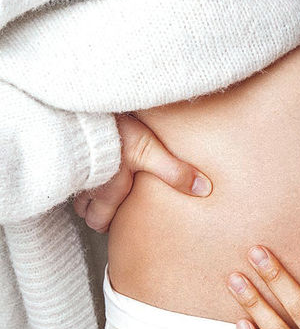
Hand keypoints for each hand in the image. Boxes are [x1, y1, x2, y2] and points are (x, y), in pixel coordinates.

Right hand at [73, 113, 212, 232]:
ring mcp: (72, 168)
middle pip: (83, 210)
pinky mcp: (66, 150)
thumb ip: (175, 172)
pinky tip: (89, 161)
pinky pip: (66, 171)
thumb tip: (204, 190)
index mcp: (105, 191)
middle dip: (95, 211)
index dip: (105, 224)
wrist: (84, 105)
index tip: (115, 221)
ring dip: (86, 191)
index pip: (97, 221)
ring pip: (74, 191)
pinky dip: (76, 171)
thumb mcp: (149, 151)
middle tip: (110, 206)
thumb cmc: (115, 131)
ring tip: (101, 185)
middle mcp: (85, 184)